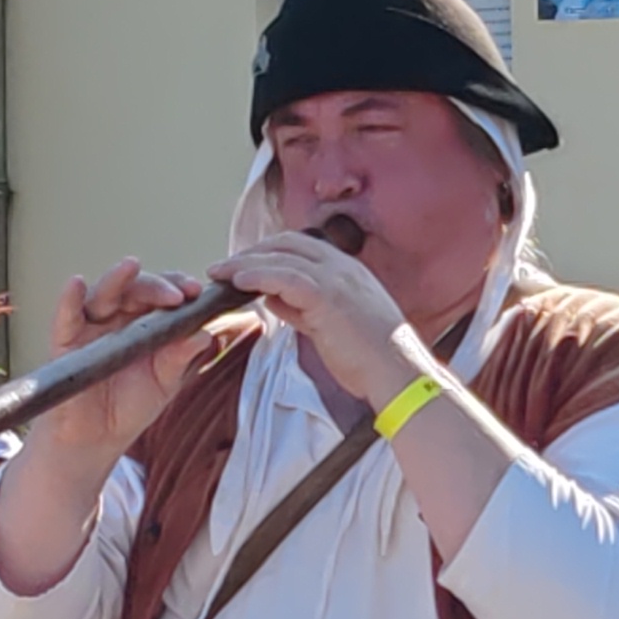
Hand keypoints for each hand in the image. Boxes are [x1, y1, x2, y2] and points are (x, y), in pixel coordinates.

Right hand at [42, 261, 228, 457]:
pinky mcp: (66, 341)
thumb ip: (181, 359)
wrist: (96, 439)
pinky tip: (78, 285)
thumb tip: (204, 334)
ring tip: (131, 267)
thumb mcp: (165, 383)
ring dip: (118, 279)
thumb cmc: (130, 406)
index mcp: (146, 324)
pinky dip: (70, 299)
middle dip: (157, 286)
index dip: (178, 288)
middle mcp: (118, 318)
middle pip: (136, 289)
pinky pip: (67, 316)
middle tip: (176, 293)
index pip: (163, 295)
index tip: (195, 293)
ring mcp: (91, 326)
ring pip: (104, 294)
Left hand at [213, 226, 427, 410]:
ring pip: (281, 258)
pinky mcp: (327, 295)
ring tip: (220, 273)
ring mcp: (336, 278)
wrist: (398, 374)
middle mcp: (343, 267)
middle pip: (287, 244)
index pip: (301, 248)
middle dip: (252, 252)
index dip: (270, 253)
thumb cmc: (372, 359)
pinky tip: (238, 281)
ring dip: (245, 263)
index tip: (246, 264)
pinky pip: (284, 277)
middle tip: (225, 266)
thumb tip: (272, 297)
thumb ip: (302, 308)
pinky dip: (257, 276)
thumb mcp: (333, 326)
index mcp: (349, 272)